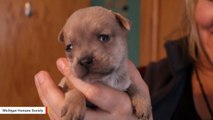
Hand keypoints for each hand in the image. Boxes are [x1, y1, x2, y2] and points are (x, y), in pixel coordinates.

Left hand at [35, 58, 151, 119]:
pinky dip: (52, 109)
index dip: (75, 77)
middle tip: (41, 74)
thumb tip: (104, 56)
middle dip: (52, 93)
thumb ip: (126, 73)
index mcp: (120, 107)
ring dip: (48, 100)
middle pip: (73, 111)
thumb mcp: (139, 88)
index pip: (93, 92)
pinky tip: (48, 94)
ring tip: (41, 80)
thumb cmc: (138, 105)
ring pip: (65, 119)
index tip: (61, 62)